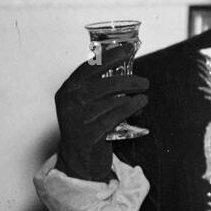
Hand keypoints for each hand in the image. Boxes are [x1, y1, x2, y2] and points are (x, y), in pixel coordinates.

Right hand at [53, 42, 148, 181]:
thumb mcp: (86, 103)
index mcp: (67, 90)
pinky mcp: (89, 134)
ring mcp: (77, 119)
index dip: (109, 57)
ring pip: (112, 101)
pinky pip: (115, 116)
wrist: (79, 161)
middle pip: (104, 84)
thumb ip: (99, 85)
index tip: (126, 49)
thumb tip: (124, 62)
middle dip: (128, 81)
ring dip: (132, 98)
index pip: (89, 68)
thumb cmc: (87, 127)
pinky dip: (130, 109)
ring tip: (143, 97)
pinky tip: (139, 105)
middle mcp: (69, 103)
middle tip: (144, 81)